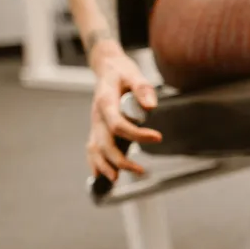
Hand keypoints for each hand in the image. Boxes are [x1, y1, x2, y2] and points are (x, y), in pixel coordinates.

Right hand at [87, 53, 161, 180]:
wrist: (107, 69)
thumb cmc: (122, 72)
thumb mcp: (134, 74)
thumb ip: (143, 89)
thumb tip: (150, 107)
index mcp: (105, 102)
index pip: (118, 124)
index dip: (136, 135)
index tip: (157, 137)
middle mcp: (97, 116)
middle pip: (104, 143)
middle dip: (120, 159)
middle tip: (141, 170)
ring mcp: (95, 124)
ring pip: (95, 149)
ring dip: (105, 166)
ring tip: (118, 179)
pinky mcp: (97, 129)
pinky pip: (92, 148)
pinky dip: (95, 163)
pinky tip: (102, 176)